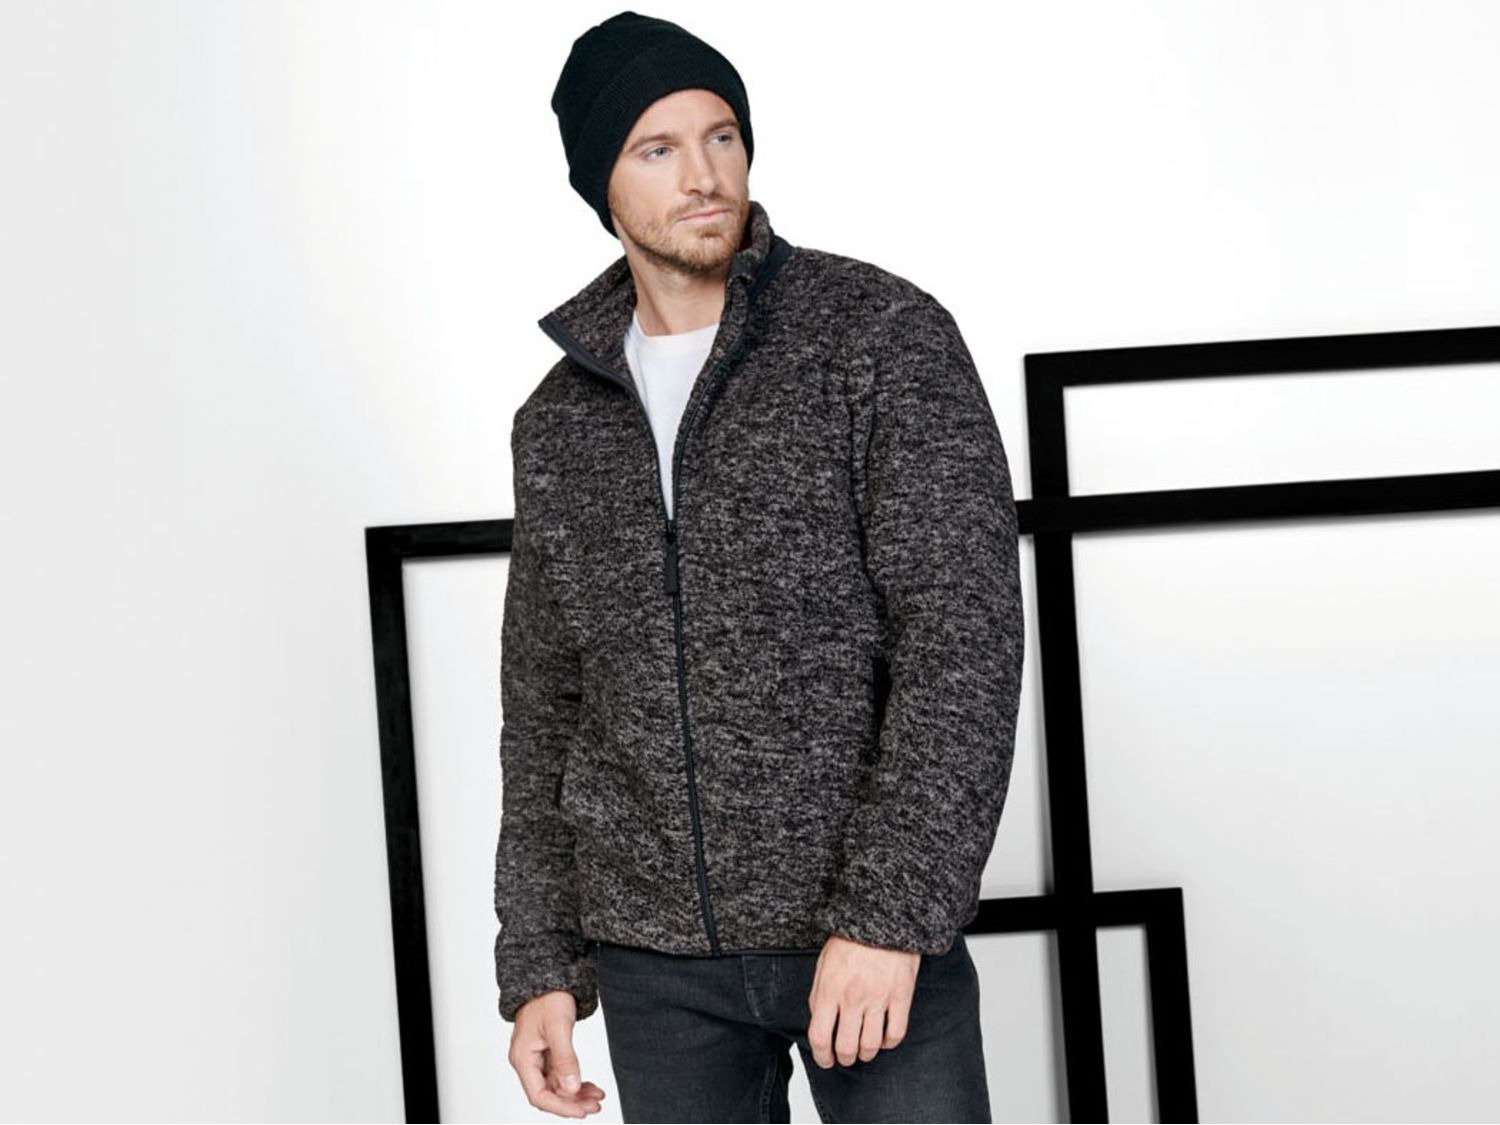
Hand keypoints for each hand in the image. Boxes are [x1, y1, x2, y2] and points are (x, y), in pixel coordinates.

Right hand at [508, 990, 607, 1117]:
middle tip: (596, 1106)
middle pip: (548, 1094)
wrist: (548, 978)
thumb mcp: (558, 1027)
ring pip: (556, 1086)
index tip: (582, 1111)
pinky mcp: (547, 1053)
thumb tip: (571, 1088)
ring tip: (597, 1098)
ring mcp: (537, 1058)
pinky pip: (560, 1075)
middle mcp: (527, 1062)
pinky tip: (590, 1086)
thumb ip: (565, 1058)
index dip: (561, 1107)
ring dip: (576, 1094)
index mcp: (523, 1058)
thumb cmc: (548, 997)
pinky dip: (575, 1082)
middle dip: (572, 1103)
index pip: (539, 1095)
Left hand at [806, 933, 920, 1067]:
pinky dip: (889, 1043)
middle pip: (847, 1047)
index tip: (826, 1060)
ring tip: (864, 1049)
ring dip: (866, 1053)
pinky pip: (896, 1033)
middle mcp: (853, 997)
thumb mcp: (823, 964)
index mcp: (829, 989)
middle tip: (846, 1057)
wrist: (883, 917)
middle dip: (845, 1058)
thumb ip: (819, 995)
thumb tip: (820, 1023)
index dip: (822, 1056)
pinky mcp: (901, 995)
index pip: (820, 1037)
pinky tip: (884, 1039)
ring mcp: (879, 998)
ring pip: (871, 1045)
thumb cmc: (851, 939)